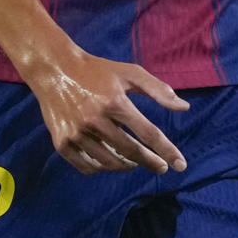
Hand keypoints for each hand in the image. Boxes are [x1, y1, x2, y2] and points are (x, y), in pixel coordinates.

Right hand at [28, 48, 189, 175]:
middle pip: (130, 151)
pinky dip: (102, 168)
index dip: (167, 151)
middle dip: (150, 162)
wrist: (54, 69)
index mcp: (114, 102)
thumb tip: (184, 107)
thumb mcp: (129, 73)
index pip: (148, 133)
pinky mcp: (62, 142)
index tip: (180, 164)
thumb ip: (158, 89)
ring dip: (126, 165)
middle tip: (161, 167)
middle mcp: (95, 120)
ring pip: (109, 162)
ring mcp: (77, 133)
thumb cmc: (97, 71)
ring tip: (134, 161)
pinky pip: (87, 166)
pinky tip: (110, 161)